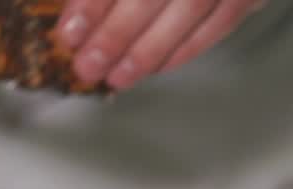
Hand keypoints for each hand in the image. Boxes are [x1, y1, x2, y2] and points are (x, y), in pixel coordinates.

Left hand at [56, 0, 264, 90]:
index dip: (94, 2)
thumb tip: (76, 12)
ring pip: (189, 9)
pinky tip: (156, 66)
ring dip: (149, 50)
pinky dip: (186, 48)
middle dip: (116, 33)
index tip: (70, 31)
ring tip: (116, 77)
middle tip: (88, 65)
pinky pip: (221, 21)